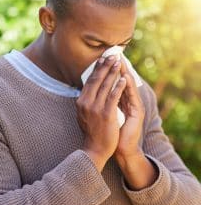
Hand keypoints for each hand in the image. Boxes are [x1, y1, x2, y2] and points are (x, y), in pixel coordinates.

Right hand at [76, 55, 125, 171]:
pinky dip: (119, 86)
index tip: (102, 59)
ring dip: (113, 72)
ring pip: (105, 85)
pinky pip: (113, 96)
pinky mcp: (106, 113)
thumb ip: (86, 101)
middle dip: (105, 66)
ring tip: (119, 63)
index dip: (97, 69)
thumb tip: (88, 90)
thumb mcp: (84, 114)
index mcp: (81, 101)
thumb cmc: (92, 131)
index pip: (89, 81)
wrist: (95, 148)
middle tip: (112, 55)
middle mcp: (86, 102)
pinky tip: (124, 79)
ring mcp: (95, 107)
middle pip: (96, 79)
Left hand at [113, 58, 144, 161]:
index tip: (103, 59)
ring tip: (118, 60)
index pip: (114, 82)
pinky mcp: (138, 112)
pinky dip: (127, 86)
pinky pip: (131, 96)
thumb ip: (103, 101)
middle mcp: (129, 101)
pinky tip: (124, 77)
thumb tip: (93, 91)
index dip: (109, 71)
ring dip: (122, 72)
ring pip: (127, 86)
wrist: (117, 148)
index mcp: (120, 101)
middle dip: (115, 67)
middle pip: (121, 81)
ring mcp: (134, 106)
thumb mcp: (105, 113)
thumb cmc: (109, 132)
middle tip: (111, 54)